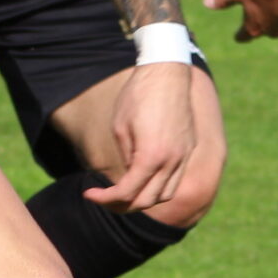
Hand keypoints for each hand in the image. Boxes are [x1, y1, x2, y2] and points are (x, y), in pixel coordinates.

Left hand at [86, 61, 194, 211]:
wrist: (166, 72)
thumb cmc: (138, 96)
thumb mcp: (120, 128)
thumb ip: (125, 158)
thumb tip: (127, 177)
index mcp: (151, 157)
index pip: (127, 193)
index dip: (105, 199)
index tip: (89, 194)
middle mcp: (172, 161)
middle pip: (147, 200)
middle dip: (122, 205)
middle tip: (104, 199)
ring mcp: (184, 156)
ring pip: (165, 195)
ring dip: (144, 200)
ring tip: (124, 193)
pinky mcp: (189, 148)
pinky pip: (175, 179)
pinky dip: (159, 187)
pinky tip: (143, 179)